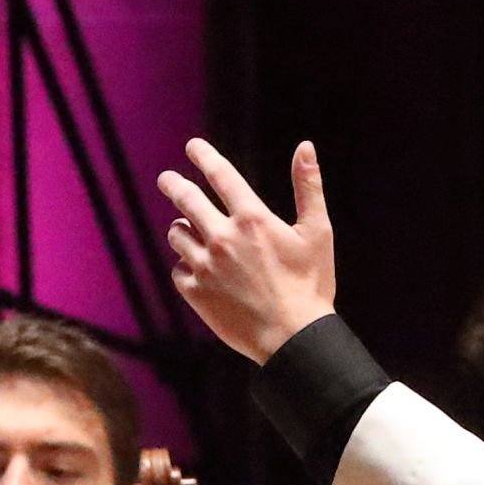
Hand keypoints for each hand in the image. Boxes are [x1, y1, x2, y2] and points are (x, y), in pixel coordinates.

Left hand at [159, 137, 336, 365]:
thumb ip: (309, 186)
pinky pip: (178, 269)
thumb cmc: (311, 285)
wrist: (292, 339)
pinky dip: (185, 265)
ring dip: (182, 228)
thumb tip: (306, 146)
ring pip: (178, 234)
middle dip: (173, 185)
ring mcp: (205, 266)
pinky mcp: (195, 293)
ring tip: (188, 229)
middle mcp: (223, 238)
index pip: (220, 175)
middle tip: (166, 179)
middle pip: (187, 200)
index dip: (204, 156)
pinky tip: (197, 268)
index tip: (192, 146)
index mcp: (252, 219)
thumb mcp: (317, 232)